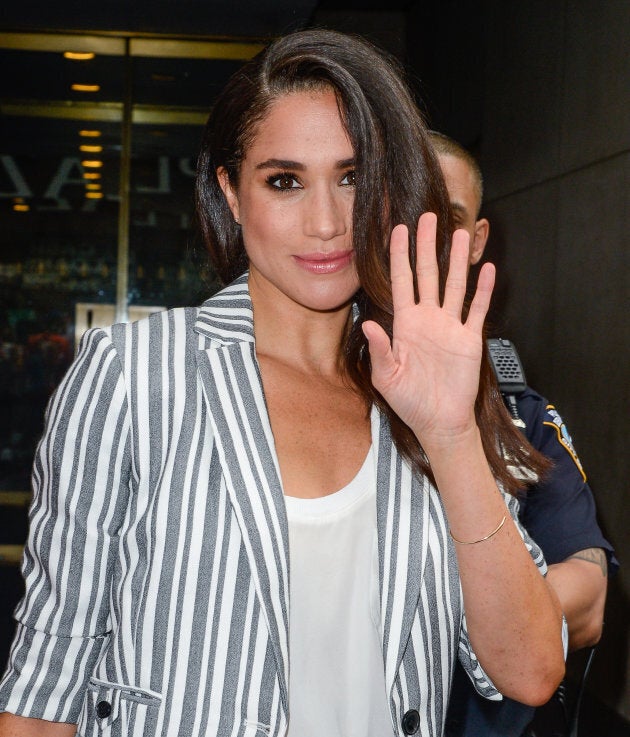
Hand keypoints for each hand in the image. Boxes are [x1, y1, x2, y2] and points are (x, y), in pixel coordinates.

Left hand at [362, 212, 495, 448]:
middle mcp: (428, 319)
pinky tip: (486, 269)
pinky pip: (477, 310)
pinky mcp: (469, 339)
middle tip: (429, 217)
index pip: (402, 281)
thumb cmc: (409, 401)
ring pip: (454, 285)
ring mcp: (450, 327)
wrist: (439, 421)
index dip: (399, 255)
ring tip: (460, 233)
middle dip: (427, 246)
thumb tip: (368, 324)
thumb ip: (380, 350)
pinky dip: (483, 290)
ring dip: (457, 260)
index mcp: (405, 324)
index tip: (398, 229)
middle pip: (428, 274)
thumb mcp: (386, 377)